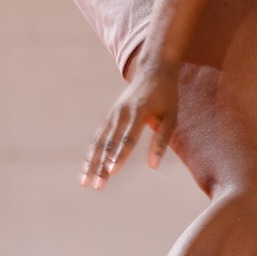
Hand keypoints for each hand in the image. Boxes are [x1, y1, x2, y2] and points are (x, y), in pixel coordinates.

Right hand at [83, 61, 179, 188]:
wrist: (153, 70)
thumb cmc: (166, 95)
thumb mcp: (171, 116)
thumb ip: (162, 140)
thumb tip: (153, 165)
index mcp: (138, 112)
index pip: (128, 138)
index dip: (120, 155)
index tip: (112, 170)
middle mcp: (121, 114)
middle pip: (109, 144)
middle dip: (101, 166)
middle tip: (97, 185)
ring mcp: (113, 114)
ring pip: (99, 142)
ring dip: (91, 163)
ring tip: (85, 182)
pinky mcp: (110, 116)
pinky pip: (98, 137)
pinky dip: (92, 152)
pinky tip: (86, 167)